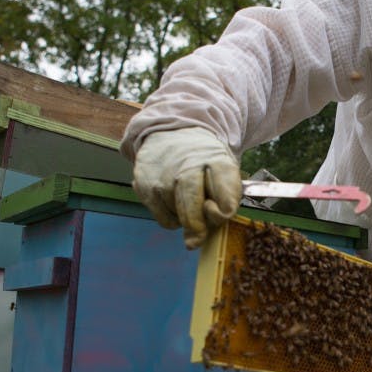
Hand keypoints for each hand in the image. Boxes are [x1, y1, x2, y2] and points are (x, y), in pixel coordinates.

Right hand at [132, 127, 241, 248]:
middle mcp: (188, 166)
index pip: (224, 193)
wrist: (170, 133)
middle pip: (194, 207)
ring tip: (188, 204)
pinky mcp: (145, 185)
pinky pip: (163, 218)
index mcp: (215, 160)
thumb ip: (225, 198)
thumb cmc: (203, 159)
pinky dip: (172, 220)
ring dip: (185, 221)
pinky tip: (174, 204)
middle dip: (198, 227)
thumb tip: (202, 238)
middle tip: (199, 238)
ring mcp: (164, 175)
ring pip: (178, 216)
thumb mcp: (223, 167)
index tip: (223, 214)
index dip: (224, 210)